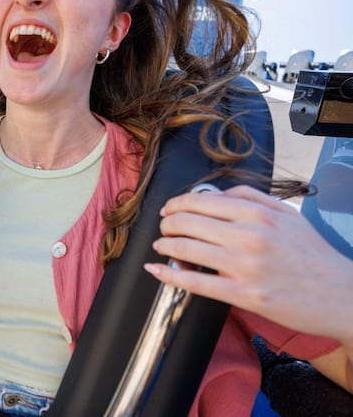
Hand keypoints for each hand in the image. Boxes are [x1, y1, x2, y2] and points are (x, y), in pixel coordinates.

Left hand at [144, 184, 352, 342]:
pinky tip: (156, 270)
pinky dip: (169, 275)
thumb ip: (251, 197)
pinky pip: (194, 282)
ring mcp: (244, 266)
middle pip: (187, 222)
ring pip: (186, 250)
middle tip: (164, 228)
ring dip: (165, 245)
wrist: (342, 295)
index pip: (200, 201)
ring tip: (162, 245)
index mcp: (257, 213)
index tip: (169, 209)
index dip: (176, 204)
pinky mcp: (243, 294)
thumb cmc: (313, 256)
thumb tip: (215, 194)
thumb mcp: (287, 214)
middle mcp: (248, 236)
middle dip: (167, 224)